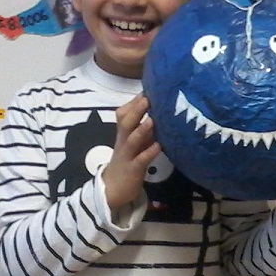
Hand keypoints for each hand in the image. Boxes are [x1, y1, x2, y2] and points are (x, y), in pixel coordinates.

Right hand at [102, 94, 160, 210]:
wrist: (114, 188)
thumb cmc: (129, 160)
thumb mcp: (135, 142)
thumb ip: (145, 127)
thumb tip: (161, 110)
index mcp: (123, 132)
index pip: (125, 112)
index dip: (135, 101)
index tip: (149, 87)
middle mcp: (123, 140)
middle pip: (125, 121)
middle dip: (136, 109)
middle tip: (149, 97)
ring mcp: (127, 154)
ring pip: (132, 139)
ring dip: (142, 129)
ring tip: (153, 119)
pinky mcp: (133, 169)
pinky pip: (141, 159)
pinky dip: (150, 151)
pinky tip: (160, 146)